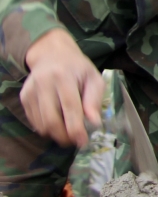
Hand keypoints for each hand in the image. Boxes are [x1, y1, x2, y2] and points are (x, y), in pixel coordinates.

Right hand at [21, 29, 104, 147]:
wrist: (52, 54)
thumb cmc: (78, 68)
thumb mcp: (93, 78)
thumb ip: (94, 100)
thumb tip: (94, 123)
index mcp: (64, 76)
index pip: (70, 107)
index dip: (76, 128)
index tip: (83, 142)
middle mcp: (44, 83)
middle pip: (51, 119)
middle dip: (64, 136)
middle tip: (74, 141)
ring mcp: (31, 91)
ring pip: (41, 124)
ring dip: (55, 134)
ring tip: (67, 132)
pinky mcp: (24, 97)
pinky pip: (34, 121)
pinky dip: (46, 128)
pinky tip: (57, 122)